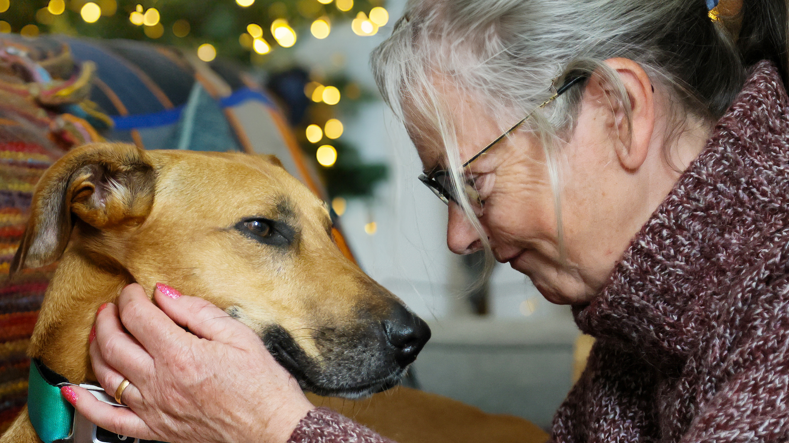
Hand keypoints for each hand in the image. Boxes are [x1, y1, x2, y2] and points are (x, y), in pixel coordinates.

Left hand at [64, 283, 313, 442]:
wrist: (272, 428)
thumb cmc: (263, 385)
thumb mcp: (239, 336)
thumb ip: (198, 312)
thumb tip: (165, 295)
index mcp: (181, 355)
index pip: (139, 317)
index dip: (131, 297)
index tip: (134, 290)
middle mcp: (161, 382)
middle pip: (115, 342)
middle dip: (109, 318)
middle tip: (112, 307)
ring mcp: (154, 409)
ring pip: (107, 374)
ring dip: (96, 348)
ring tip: (100, 332)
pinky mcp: (155, 430)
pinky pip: (110, 420)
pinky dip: (86, 404)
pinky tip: (72, 390)